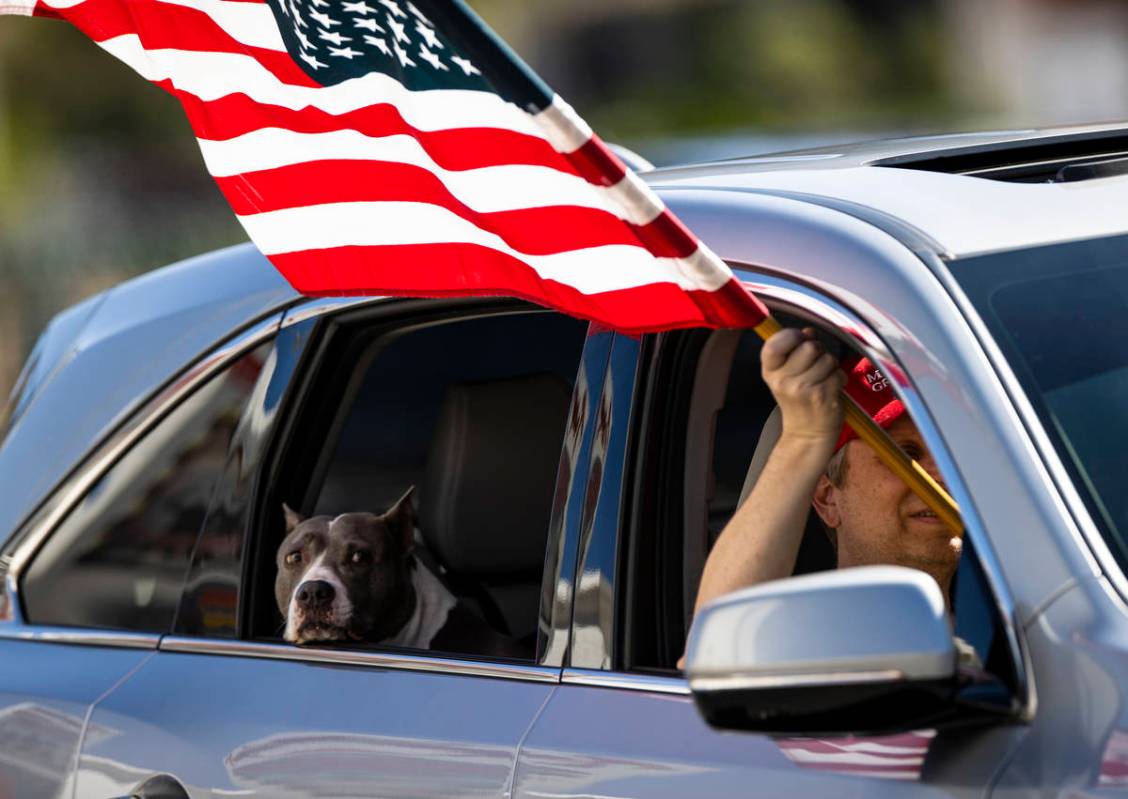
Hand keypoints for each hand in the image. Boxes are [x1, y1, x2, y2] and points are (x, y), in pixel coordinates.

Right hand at [761, 328, 845, 457]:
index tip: (799, 341)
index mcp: (770, 371)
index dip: (792, 336)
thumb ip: (796, 348)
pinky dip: (839, 379)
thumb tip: (809, 332)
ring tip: (823, 379)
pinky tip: (830, 389)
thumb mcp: (786, 374)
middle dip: (818, 352)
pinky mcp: (823, 396)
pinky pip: (839, 373)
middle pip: (810, 346)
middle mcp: (783, 380)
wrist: (807, 433)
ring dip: (831, 366)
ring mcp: (803, 389)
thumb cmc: (799, 399)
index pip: (774, 343)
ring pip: (828, 358)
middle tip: (815, 366)